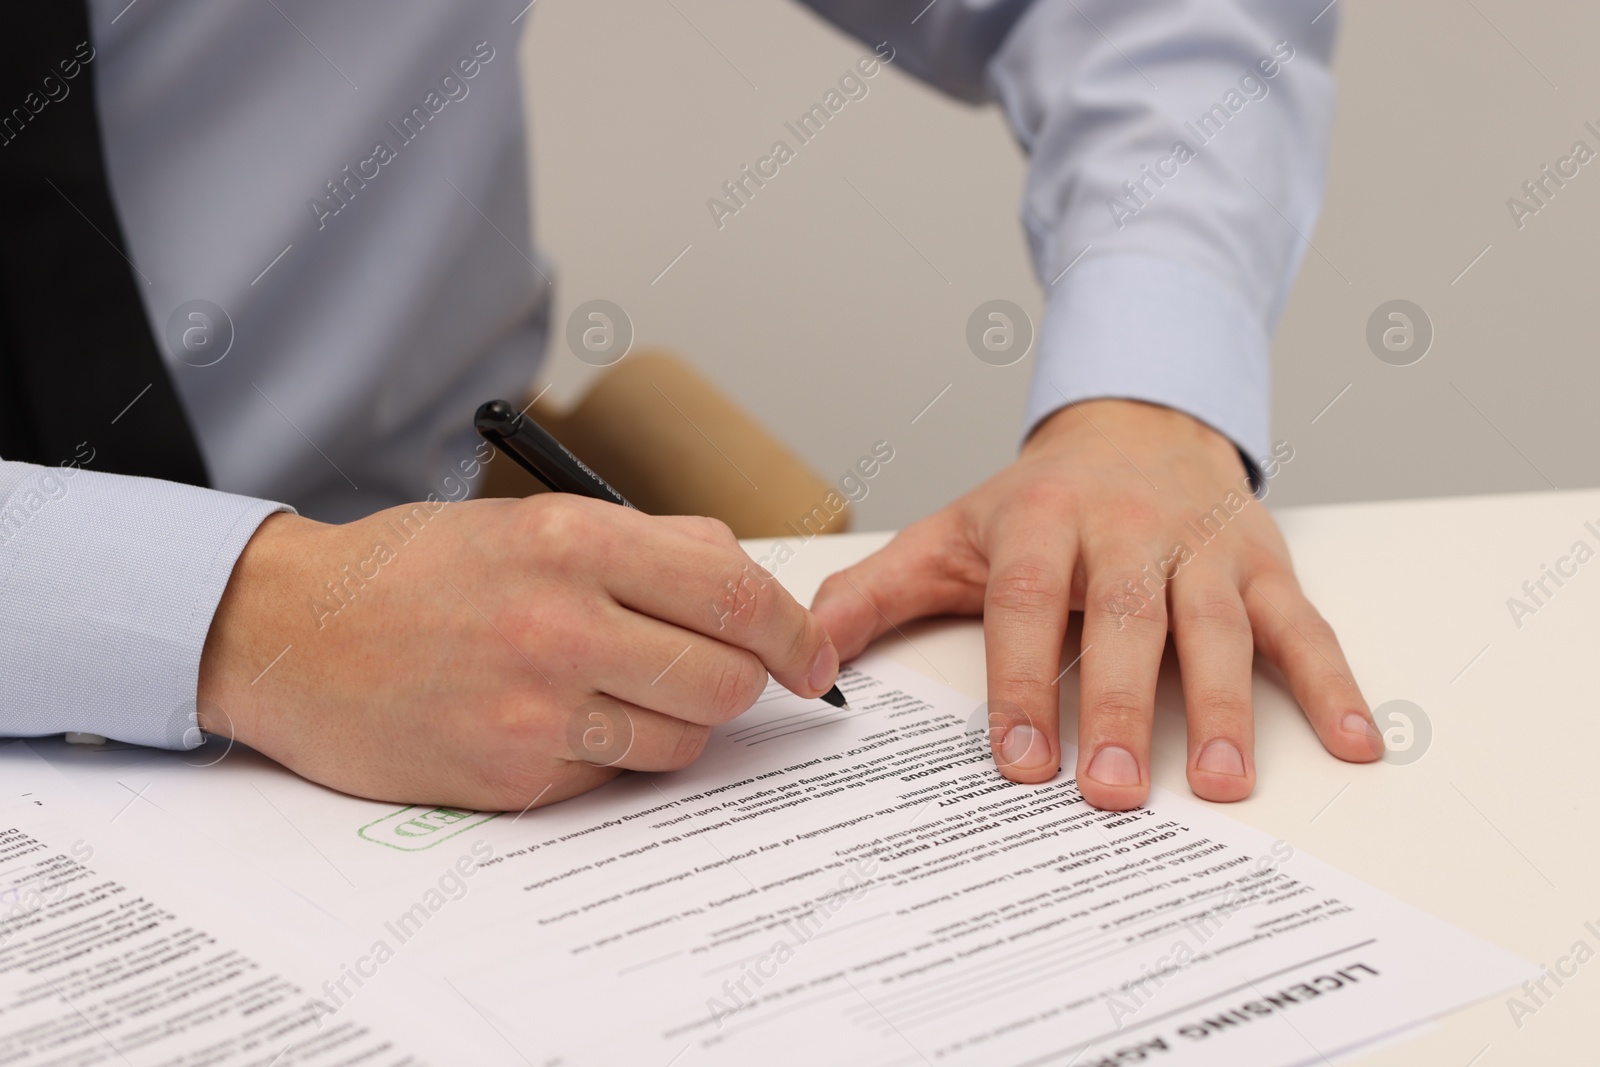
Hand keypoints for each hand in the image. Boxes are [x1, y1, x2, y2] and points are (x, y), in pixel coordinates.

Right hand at [197, 496, 839, 808]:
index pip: (736, 593)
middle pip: (726, 681)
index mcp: (575, 542)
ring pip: (681, 741)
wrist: (290, 632)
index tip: (812, 659)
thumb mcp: (535, 521)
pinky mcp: (511, 777)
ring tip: (610, 689)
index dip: (794, 633)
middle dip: (737, 681)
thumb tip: (747, 584)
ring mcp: (535, 711)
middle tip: (709, 671)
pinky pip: (613, 779)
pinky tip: (554, 720)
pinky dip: (607, 756)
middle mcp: (560, 625)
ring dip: (670, 722)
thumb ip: (651, 546)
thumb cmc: (415, 571)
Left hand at [811, 399, 1383, 809]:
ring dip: (1223, 707)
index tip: (1016, 760)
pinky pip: (1304, 624)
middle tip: (1107, 791)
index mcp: (1044, 520)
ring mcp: (1203, 546)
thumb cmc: (1036, 499)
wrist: (1133, 420)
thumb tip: (805, 653)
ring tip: (1219, 786)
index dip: (1020, 680)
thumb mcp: (951, 532)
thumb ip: (877, 592)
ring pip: (1217, 626)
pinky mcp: (1262, 563)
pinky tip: (1356, 741)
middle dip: (1116, 706)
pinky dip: (1334, 681)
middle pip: (1126, 620)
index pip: (1028, 603)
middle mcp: (1129, 529)